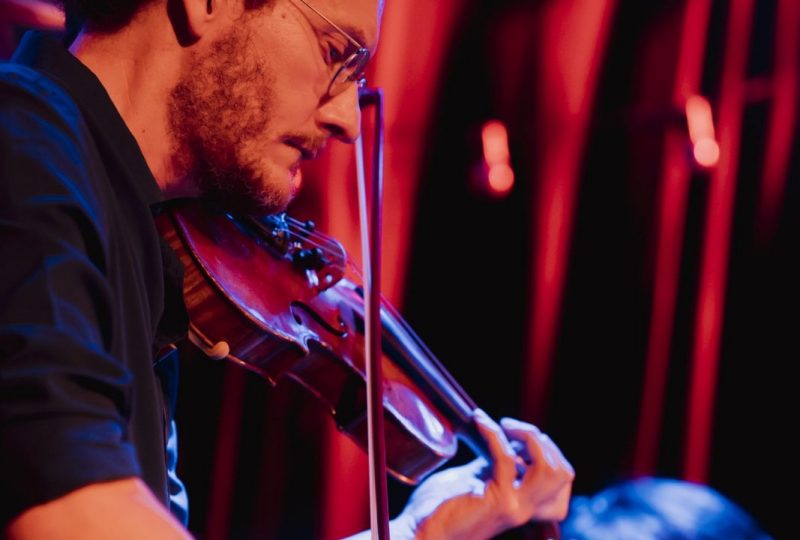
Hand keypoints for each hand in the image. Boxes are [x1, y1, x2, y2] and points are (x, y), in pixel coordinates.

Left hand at [395, 411, 573, 539]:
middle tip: (512, 428)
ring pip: (549, 469)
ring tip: (504, 425)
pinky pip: (506, 457)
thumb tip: (504, 440)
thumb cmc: (441, 507)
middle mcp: (526, 509)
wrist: (419, 533)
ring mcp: (515, 507)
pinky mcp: (498, 501)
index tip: (518, 436)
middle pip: (563, 473)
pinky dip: (493, 432)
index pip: (562, 482)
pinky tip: (478, 421)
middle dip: (542, 440)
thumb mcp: (478, 480)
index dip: (547, 451)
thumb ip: (495, 465)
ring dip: (528, 435)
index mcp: (524, 505)